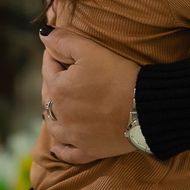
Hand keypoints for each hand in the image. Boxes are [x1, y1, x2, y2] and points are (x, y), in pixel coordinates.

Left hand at [40, 27, 140, 163]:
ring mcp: (74, 135)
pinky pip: (70, 153)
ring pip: (54, 125)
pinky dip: (62, 150)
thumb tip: (43, 35)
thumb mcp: (90, 50)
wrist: (146, 108)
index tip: (59, 48)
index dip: (52, 55)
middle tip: (60, 73)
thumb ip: (63, 40)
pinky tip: (57, 148)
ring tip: (54, 107)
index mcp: (58, 89)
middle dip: (52, 82)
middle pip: (49, 96)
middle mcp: (61, 114)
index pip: (48, 68)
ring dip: (51, 114)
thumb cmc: (118, 75)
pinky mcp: (89, 150)